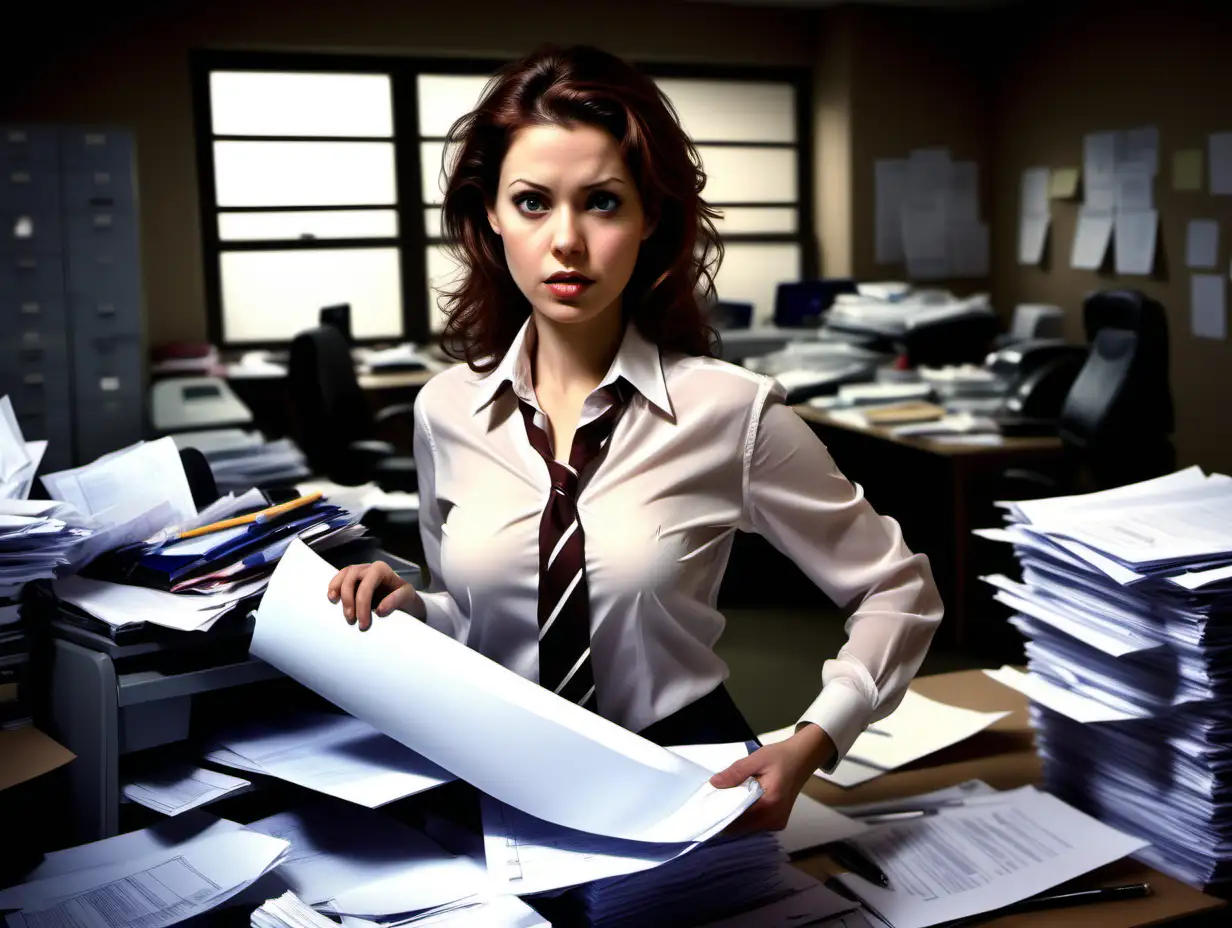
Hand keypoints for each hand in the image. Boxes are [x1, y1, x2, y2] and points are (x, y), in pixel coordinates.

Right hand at [326, 561, 422, 629]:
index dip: (362, 605)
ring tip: (335, 606)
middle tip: (351, 621)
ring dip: (338, 591)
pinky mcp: (352, 579)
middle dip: (349, 601)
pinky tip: (332, 598)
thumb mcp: (408, 598)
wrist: (404, 601)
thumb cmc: (405, 599)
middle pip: (351, 578)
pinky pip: (340, 578)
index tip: (363, 624)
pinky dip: (334, 586)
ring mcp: (359, 572)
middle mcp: (368, 568)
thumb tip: (380, 610)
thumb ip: (397, 601)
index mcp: (382, 570)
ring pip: (343, 576)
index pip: (366, 585)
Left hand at [709, 724, 835, 832]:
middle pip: (742, 827)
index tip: (705, 810)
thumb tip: (714, 783)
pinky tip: (736, 805)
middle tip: (710, 805)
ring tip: (721, 804)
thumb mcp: (757, 758)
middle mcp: (774, 819)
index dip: (721, 815)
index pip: (739, 818)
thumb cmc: (781, 757)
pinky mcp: (777, 822)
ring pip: (747, 828)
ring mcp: (777, 823)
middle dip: (726, 817)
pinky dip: (744, 817)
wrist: (803, 758)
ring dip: (734, 818)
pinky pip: (754, 824)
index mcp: (770, 804)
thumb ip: (736, 772)